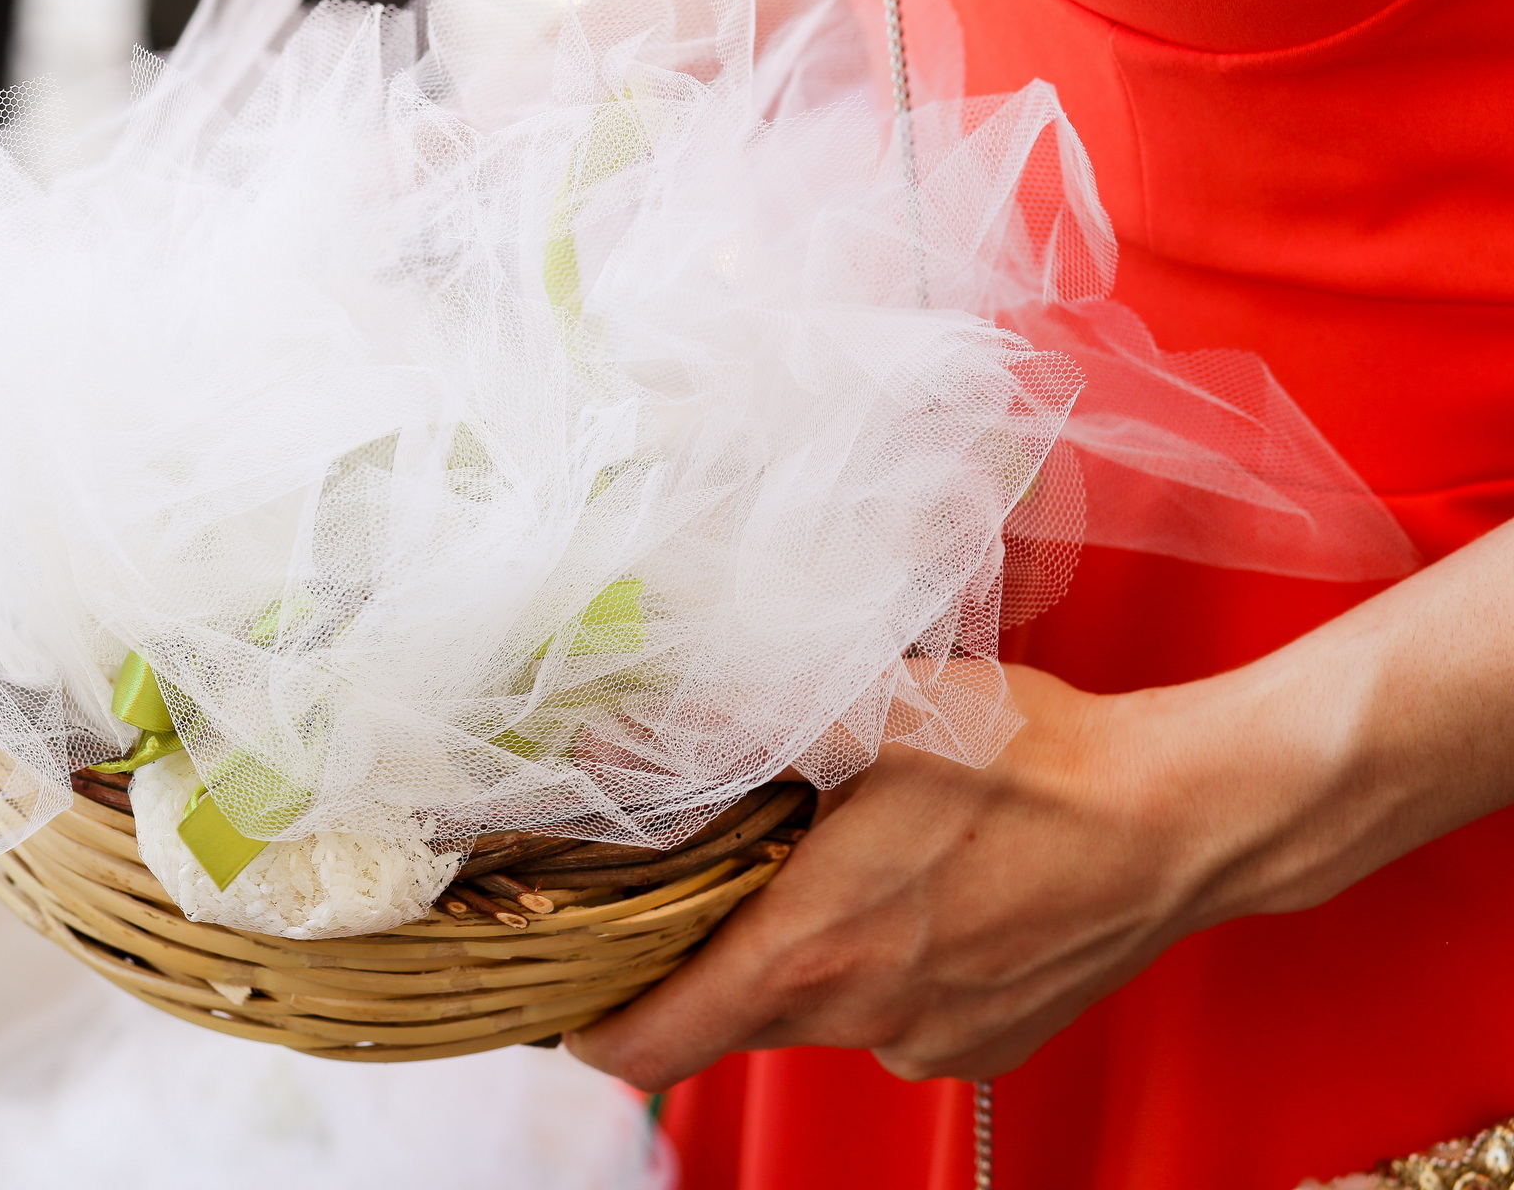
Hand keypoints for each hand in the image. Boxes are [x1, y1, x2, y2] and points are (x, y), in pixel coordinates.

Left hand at [565, 520, 1513, 1089]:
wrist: (1184, 818)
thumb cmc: (1041, 761)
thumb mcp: (881, 710)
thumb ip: (749, 716)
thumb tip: (637, 718)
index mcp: (814, 946)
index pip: (652, 1044)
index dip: (594, 1024)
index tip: (573, 991)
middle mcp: (861, 1015)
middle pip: (730, 1018)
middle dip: (709, 956)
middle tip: (717, 875)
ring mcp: (925, 1041)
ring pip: (817, 1013)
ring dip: (808, 955)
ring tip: (844, 868)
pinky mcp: (981, 1047)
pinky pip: (893, 1018)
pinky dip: (883, 970)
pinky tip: (924, 898)